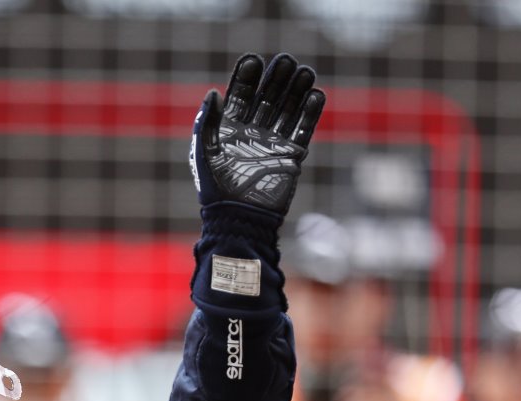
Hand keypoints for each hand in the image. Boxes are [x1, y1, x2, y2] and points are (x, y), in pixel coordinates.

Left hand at [191, 53, 324, 216]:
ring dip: (296, 90)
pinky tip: (316, 95)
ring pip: (287, 109)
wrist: (239, 218)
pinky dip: (310, 113)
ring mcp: (273, 142)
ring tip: (305, 72)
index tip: (253, 60)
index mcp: (228, 129)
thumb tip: (212, 93)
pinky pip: (303, 129)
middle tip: (285, 61)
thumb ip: (206, 123)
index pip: (239, 96)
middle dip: (275, 79)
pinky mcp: (291, 155)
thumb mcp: (204, 153)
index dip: (246, 78)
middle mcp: (252, 132)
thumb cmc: (216, 189)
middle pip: (267, 98)